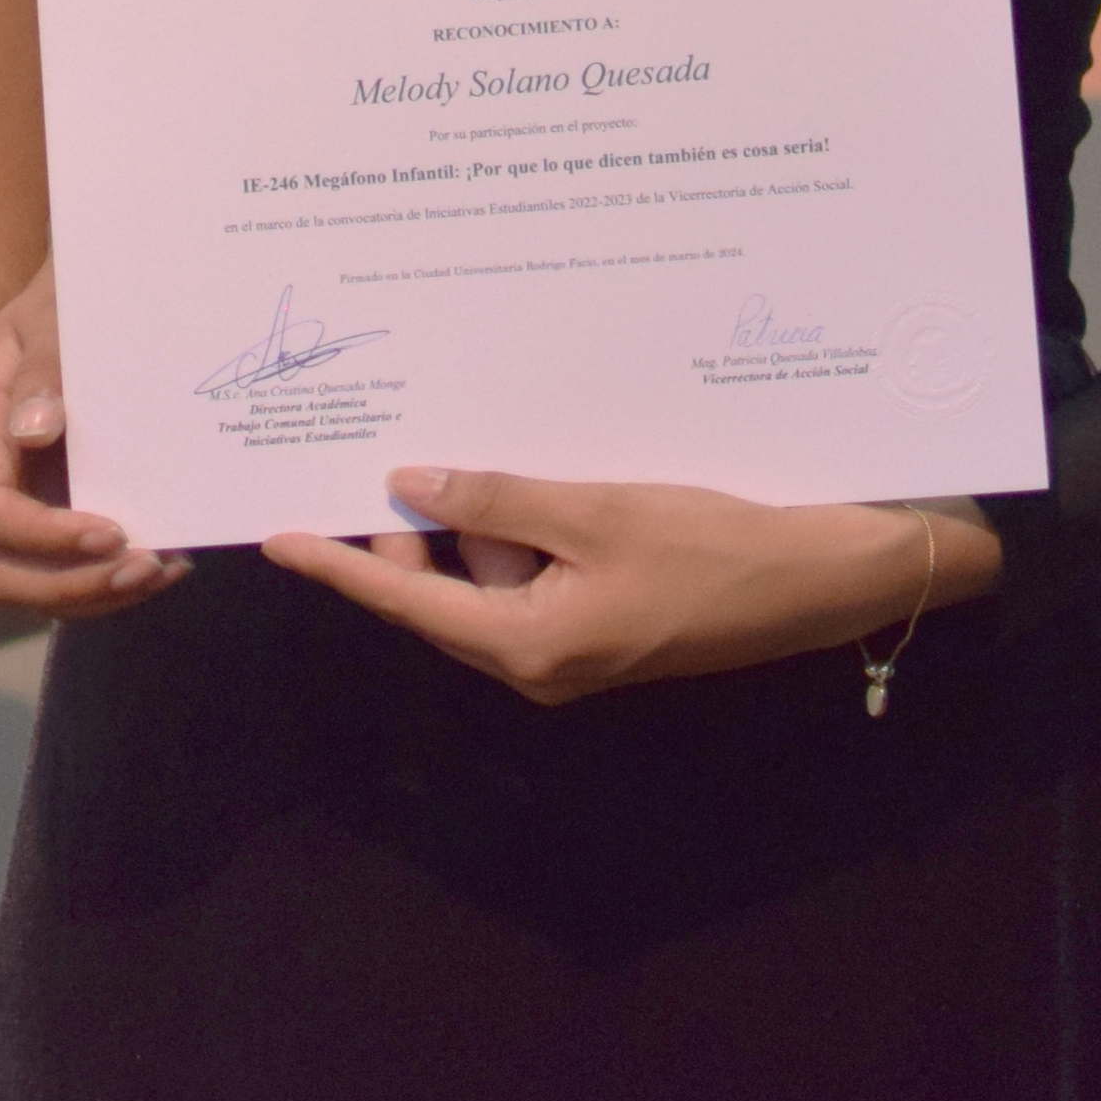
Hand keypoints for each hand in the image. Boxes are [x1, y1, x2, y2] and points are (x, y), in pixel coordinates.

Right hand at [0, 257, 180, 617]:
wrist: (92, 289)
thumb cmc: (71, 294)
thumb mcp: (54, 314)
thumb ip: (44, 366)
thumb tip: (33, 433)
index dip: (40, 536)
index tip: (112, 533)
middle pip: (1, 567)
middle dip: (68, 584)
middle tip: (144, 565)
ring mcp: (30, 496)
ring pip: (40, 583)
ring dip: (99, 592)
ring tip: (167, 567)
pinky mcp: (67, 506)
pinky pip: (78, 569)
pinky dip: (120, 580)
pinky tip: (175, 558)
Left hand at [265, 471, 998, 704]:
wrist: (824, 578)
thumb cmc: (714, 545)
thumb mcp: (595, 511)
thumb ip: (496, 498)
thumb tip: (409, 485)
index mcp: (529, 646)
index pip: (406, 603)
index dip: (339, 564)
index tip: (276, 536)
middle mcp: (540, 660)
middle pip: (440, 591)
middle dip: (407, 528)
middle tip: (367, 452)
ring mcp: (574, 644)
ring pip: (488, 575)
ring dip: (472, 518)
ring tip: (452, 440)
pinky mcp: (606, 620)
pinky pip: (532, 572)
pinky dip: (516, 526)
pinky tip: (518, 470)